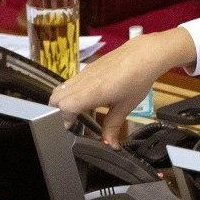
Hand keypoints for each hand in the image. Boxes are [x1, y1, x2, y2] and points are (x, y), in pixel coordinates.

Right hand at [49, 28, 196, 145]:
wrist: (144, 54)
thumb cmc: (137, 80)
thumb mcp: (125, 106)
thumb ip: (113, 126)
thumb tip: (109, 145)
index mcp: (90, 93)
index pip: (64, 107)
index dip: (64, 120)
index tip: (72, 129)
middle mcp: (82, 82)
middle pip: (55, 98)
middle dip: (58, 113)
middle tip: (72, 123)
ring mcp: (83, 73)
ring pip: (60, 89)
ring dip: (63, 102)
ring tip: (77, 112)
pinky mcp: (87, 68)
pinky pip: (70, 82)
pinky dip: (70, 93)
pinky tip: (85, 98)